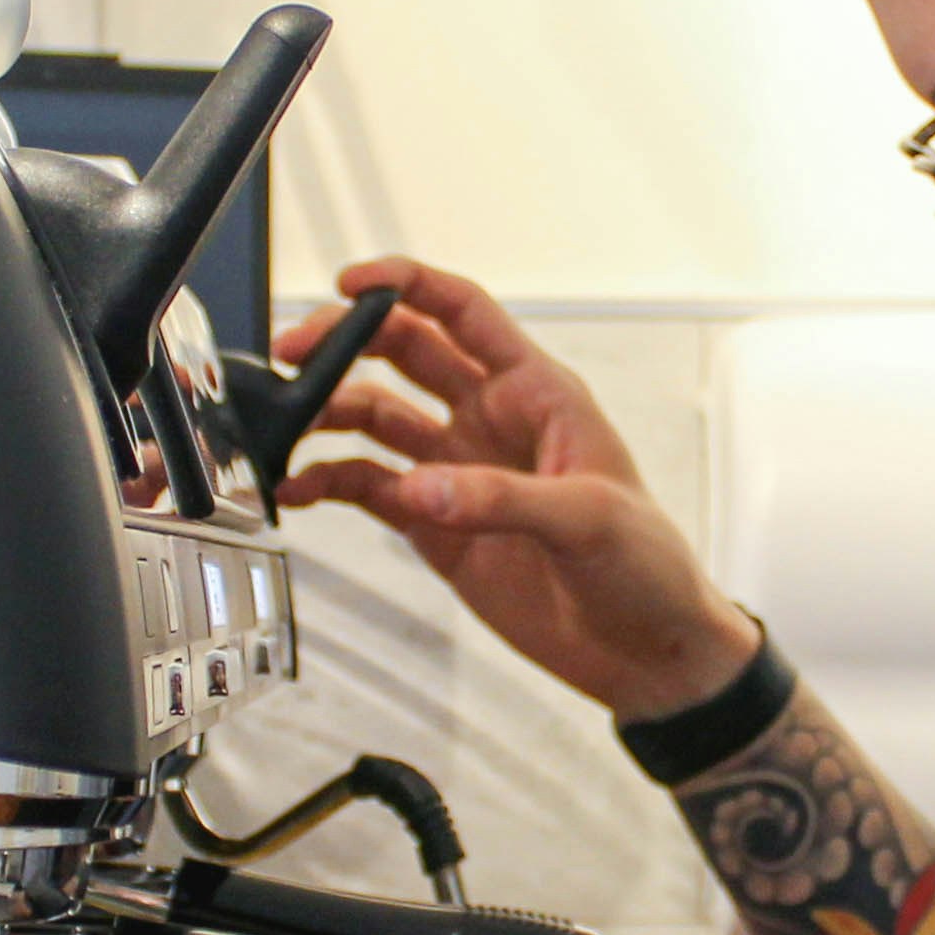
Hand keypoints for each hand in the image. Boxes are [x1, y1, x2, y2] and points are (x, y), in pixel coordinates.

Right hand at [275, 258, 762, 717]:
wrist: (647, 652)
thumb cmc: (648, 568)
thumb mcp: (590, 520)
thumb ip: (501, 500)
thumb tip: (419, 487)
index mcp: (538, 393)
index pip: (464, 313)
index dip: (407, 285)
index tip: (351, 282)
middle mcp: (490, 421)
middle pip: (404, 353)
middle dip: (344, 343)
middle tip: (295, 353)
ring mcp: (458, 472)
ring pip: (376, 417)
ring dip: (329, 412)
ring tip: (286, 424)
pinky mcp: (435, 527)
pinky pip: (369, 488)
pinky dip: (329, 482)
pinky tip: (300, 489)